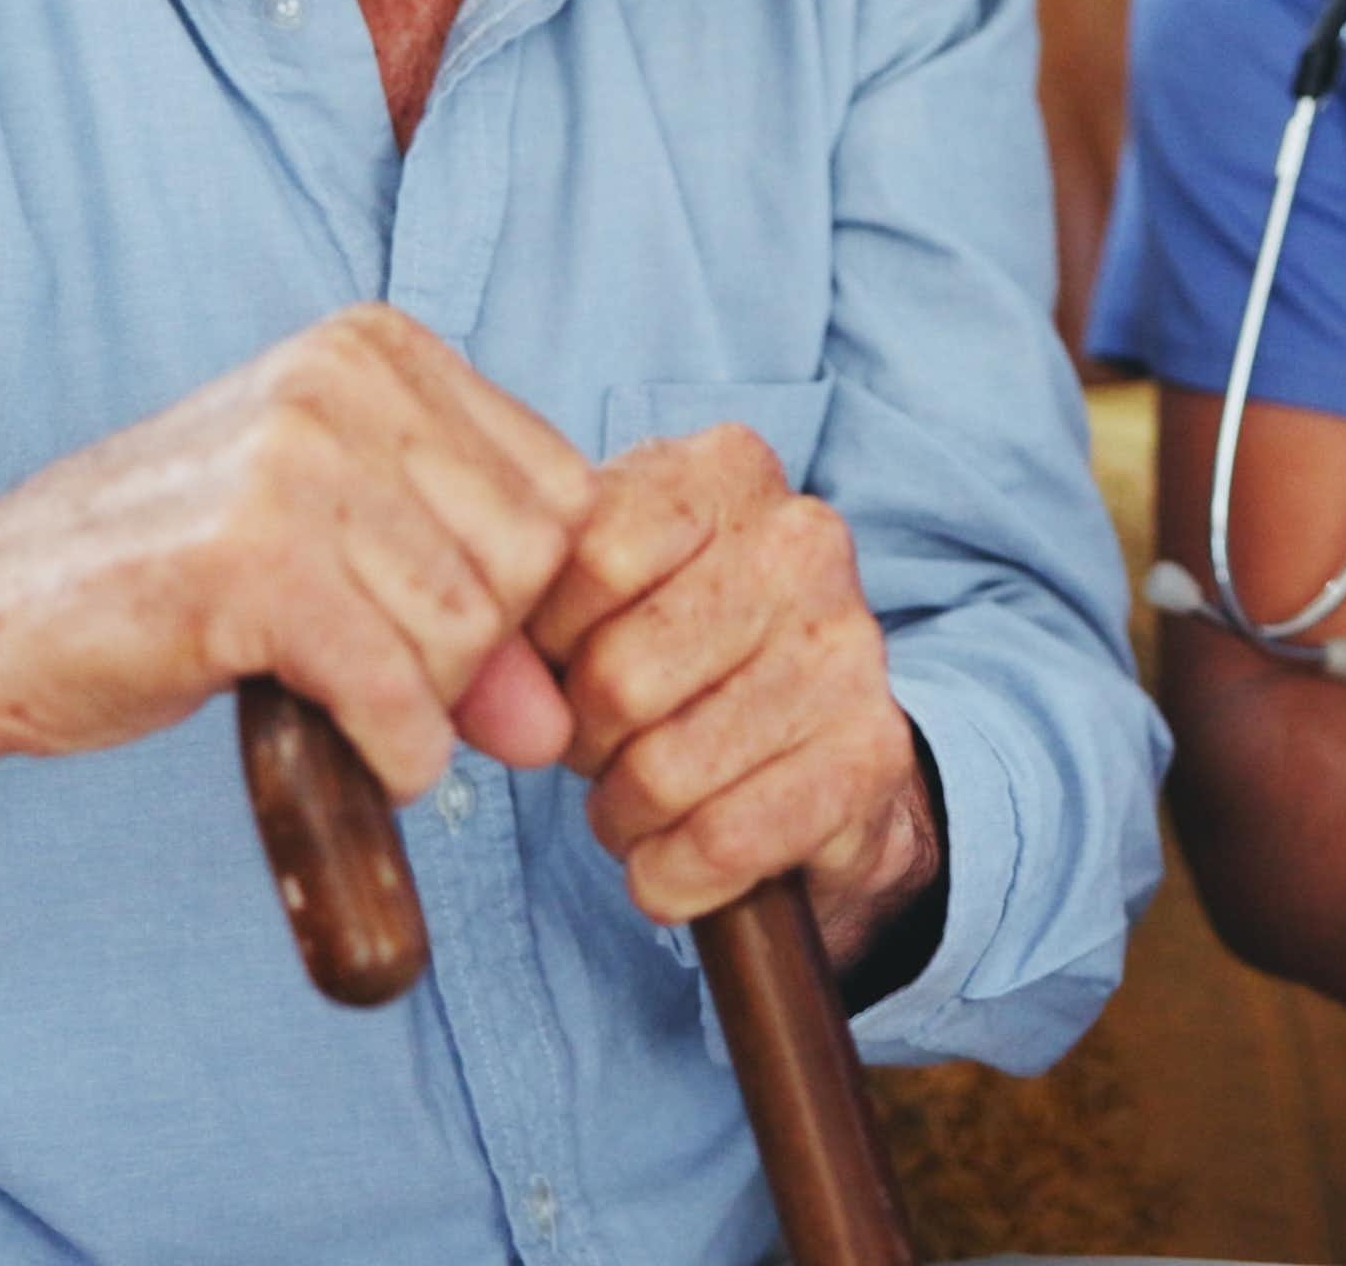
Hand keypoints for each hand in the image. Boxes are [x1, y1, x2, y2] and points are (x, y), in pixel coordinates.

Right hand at [0, 304, 593, 803]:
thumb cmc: (179, 574)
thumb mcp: (347, 558)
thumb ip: (474, 623)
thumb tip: (560, 726)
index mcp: (380, 346)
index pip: (563, 485)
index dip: (530, 587)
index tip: (455, 628)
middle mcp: (345, 380)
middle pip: (529, 557)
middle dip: (481, 651)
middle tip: (394, 677)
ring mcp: (294, 461)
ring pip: (468, 628)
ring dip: (429, 707)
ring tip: (355, 705)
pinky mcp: (250, 561)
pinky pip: (395, 691)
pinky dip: (399, 752)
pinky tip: (367, 759)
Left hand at [529, 427, 937, 964]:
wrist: (808, 742)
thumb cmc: (669, 647)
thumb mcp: (595, 588)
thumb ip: (529, 597)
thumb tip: (474, 672)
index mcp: (725, 469)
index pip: (589, 558)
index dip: (546, 639)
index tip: (558, 661)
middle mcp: (803, 539)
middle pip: (620, 676)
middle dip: (584, 739)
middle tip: (604, 741)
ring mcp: (848, 644)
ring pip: (663, 772)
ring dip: (623, 815)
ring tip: (643, 793)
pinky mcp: (870, 751)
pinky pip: (720, 842)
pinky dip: (671, 875)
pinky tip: (680, 852)